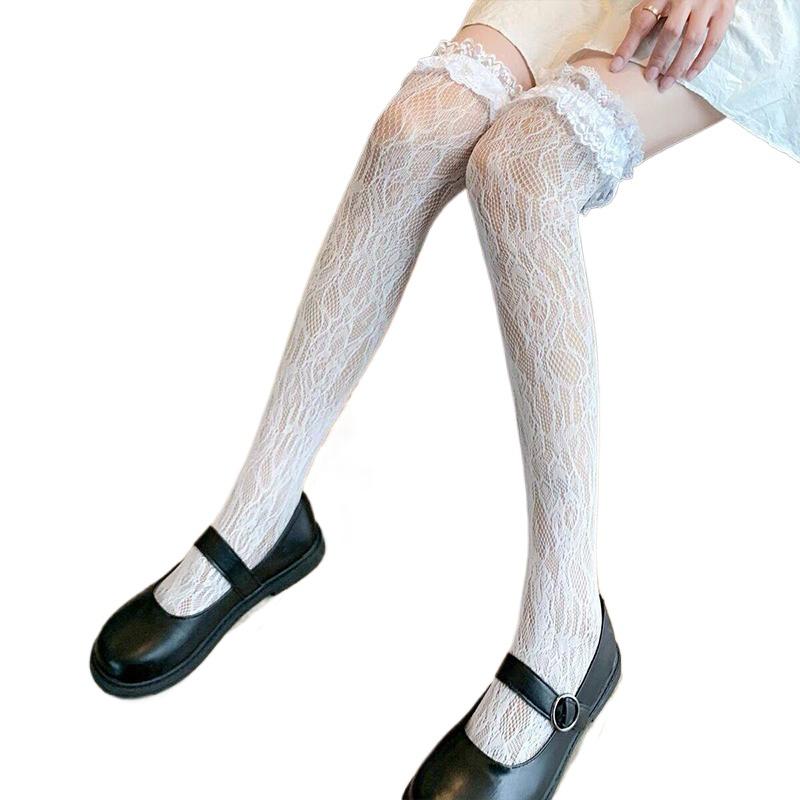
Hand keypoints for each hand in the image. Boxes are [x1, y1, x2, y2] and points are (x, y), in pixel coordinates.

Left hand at [609, 1, 735, 90]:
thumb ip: (645, 17)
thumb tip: (624, 51)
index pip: (643, 22)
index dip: (628, 45)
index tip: (616, 67)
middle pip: (670, 32)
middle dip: (658, 57)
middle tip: (650, 77)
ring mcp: (707, 3)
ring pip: (692, 39)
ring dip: (678, 65)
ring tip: (666, 83)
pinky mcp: (724, 11)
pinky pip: (713, 41)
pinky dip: (701, 61)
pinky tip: (689, 75)